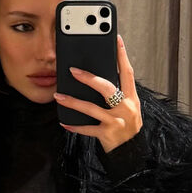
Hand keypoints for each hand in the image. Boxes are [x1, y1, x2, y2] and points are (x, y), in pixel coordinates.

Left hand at [54, 34, 142, 152]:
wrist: (131, 153)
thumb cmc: (126, 127)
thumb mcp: (128, 108)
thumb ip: (118, 94)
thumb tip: (96, 77)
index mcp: (132, 98)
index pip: (127, 72)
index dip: (122, 55)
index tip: (116, 39)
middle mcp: (126, 108)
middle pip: (107, 88)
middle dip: (89, 78)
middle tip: (73, 70)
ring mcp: (117, 122)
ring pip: (92, 108)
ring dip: (73, 102)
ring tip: (59, 96)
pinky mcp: (107, 134)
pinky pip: (87, 128)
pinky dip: (75, 125)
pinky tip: (64, 121)